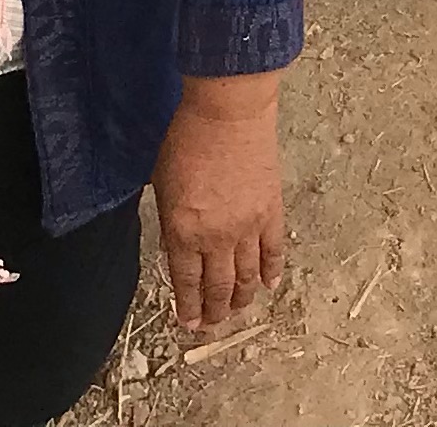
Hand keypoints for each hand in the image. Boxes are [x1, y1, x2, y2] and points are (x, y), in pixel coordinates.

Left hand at [155, 74, 287, 330]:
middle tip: (212, 324)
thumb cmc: (187, 138)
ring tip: (237, 310)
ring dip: (242, 298)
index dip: (188, 308)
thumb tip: (181, 244)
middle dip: (214, 312)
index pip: (186, 283)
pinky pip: (273, 251)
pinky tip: (269, 285)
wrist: (227, 111)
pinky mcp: (271, 211)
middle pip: (217, 287)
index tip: (189, 323)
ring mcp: (247, 227)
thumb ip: (172, 221)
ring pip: (246, 277)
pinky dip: (272, 271)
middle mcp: (216, 238)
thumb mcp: (163, 184)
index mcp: (182, 232)